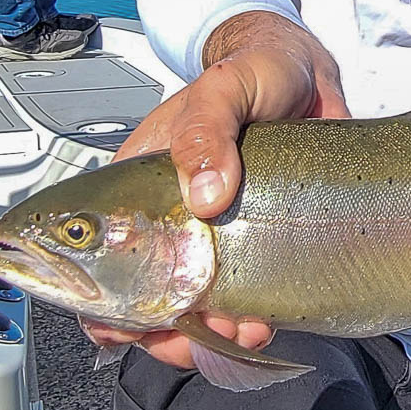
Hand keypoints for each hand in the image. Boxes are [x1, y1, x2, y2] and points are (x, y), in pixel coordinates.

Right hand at [84, 24, 348, 368]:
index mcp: (142, 187)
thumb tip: (203, 194)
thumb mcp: (225, 89)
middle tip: (198, 333)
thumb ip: (206, 131)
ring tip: (241, 331)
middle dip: (168, 332)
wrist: (312, 76)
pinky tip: (265, 321)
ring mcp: (218, 238)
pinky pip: (245, 302)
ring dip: (212, 336)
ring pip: (195, 311)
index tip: (133, 326)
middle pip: (144, 301)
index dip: (104, 304)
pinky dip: (249, 325)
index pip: (97, 258)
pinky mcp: (263, 247)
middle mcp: (174, 221)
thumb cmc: (256, 73)